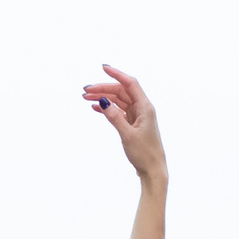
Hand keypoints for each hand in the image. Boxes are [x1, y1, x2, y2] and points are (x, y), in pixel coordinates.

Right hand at [84, 65, 165, 182]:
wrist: (152, 170)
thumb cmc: (144, 153)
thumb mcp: (127, 135)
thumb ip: (115, 117)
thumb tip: (103, 101)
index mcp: (145, 107)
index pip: (130, 83)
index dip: (116, 74)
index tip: (103, 68)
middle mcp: (142, 108)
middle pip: (121, 91)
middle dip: (104, 88)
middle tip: (85, 90)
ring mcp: (137, 116)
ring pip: (118, 101)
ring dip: (103, 98)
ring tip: (86, 98)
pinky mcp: (132, 124)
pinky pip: (118, 111)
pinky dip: (107, 108)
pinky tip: (95, 107)